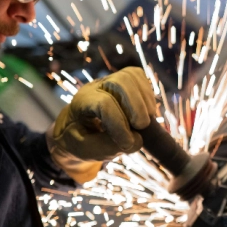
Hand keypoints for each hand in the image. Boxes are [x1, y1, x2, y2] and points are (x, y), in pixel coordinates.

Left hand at [47, 67, 154, 181]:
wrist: (79, 128)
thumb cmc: (81, 139)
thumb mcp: (85, 150)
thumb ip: (108, 148)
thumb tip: (137, 140)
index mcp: (82, 102)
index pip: (104, 104)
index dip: (120, 125)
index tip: (127, 144)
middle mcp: (96, 86)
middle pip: (120, 82)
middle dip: (136, 106)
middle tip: (141, 127)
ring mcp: (110, 80)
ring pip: (131, 76)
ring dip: (143, 101)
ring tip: (143, 123)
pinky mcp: (123, 80)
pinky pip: (139, 77)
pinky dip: (147, 95)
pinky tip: (146, 113)